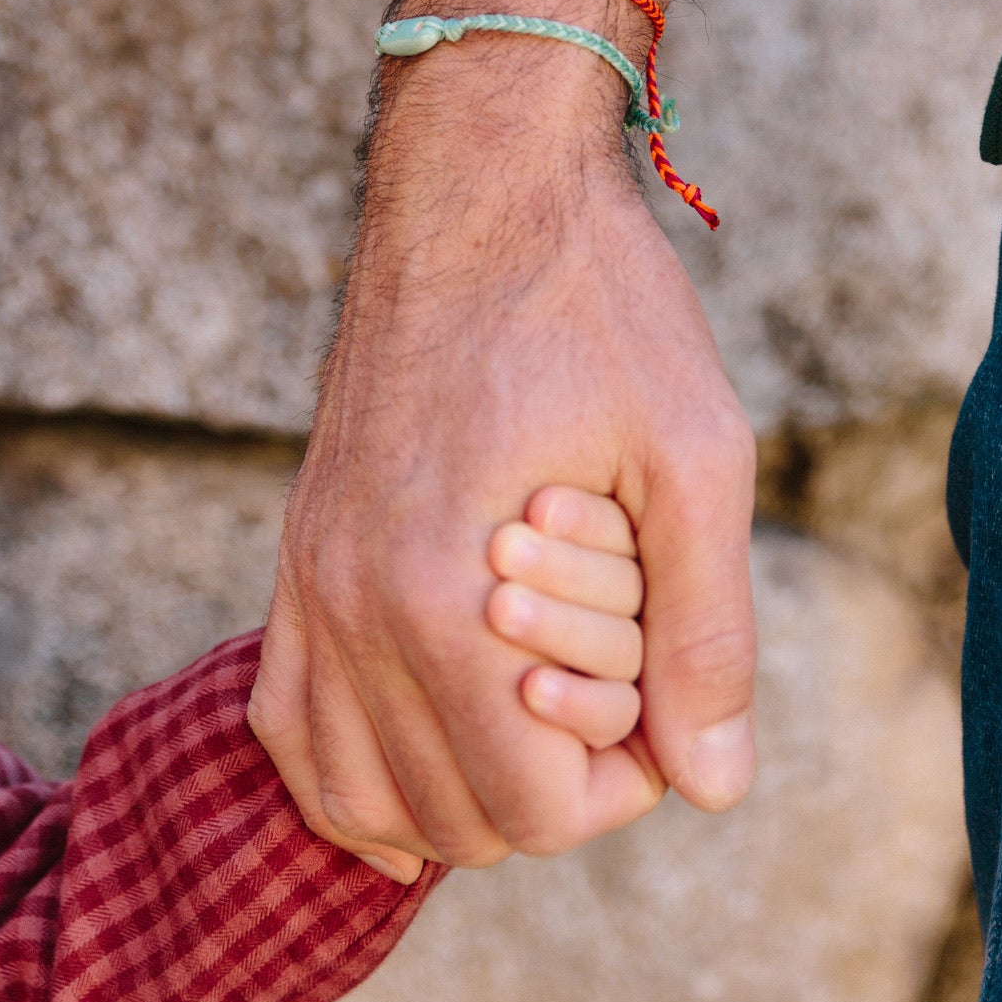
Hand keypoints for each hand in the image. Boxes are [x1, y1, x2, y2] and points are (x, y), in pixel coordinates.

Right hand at [248, 43, 756, 873]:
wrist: (482, 183)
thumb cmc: (596, 302)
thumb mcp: (694, 455)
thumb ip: (707, 633)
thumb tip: (715, 785)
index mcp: (442, 594)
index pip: (531, 809)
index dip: (628, 782)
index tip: (668, 696)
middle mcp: (352, 604)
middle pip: (449, 818)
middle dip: (552, 787)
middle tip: (618, 693)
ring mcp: (311, 577)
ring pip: (357, 792)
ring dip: (458, 790)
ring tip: (541, 712)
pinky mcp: (299, 547)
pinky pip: (286, 720)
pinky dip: (356, 764)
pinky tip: (431, 730)